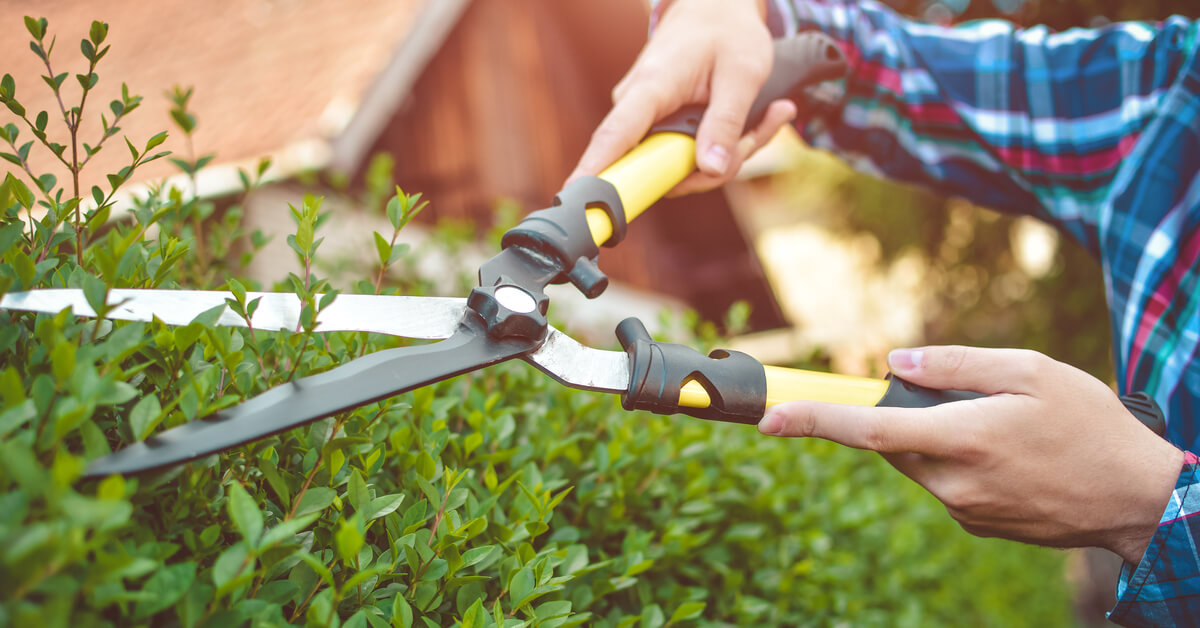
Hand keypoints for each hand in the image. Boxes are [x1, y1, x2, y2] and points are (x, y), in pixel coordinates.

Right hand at [568, 0, 796, 195]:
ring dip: (730, 153)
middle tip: (764, 128)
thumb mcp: (743, 73)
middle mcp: (638, 106)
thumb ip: (727, 123)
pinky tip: (760, 118)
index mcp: (652, 87)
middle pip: (662, 167)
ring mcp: (646, 119)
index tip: (575, 199)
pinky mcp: (659, 126)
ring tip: (770, 114)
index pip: (615, 136)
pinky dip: (726, 145)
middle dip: (719, 166)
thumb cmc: (729, 33)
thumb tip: (712, 170)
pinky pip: (688, 154)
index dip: (595, 171)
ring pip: (681, 165)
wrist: (715, 8)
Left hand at [758, 345, 1183, 563]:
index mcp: (962, 437)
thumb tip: (896, 363)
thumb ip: (957, 364)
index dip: (813, 421)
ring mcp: (961, 508)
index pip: (868, 429)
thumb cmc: (1090, 425)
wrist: (1137, 499)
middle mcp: (952, 481)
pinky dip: (954, 459)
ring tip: (998, 427)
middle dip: (903, 411)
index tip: (768, 420)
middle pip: (890, 440)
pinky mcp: (972, 522)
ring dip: (932, 435)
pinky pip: (941, 481)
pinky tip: (1008, 455)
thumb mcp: (1032, 371)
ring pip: (914, 460)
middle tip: (958, 396)